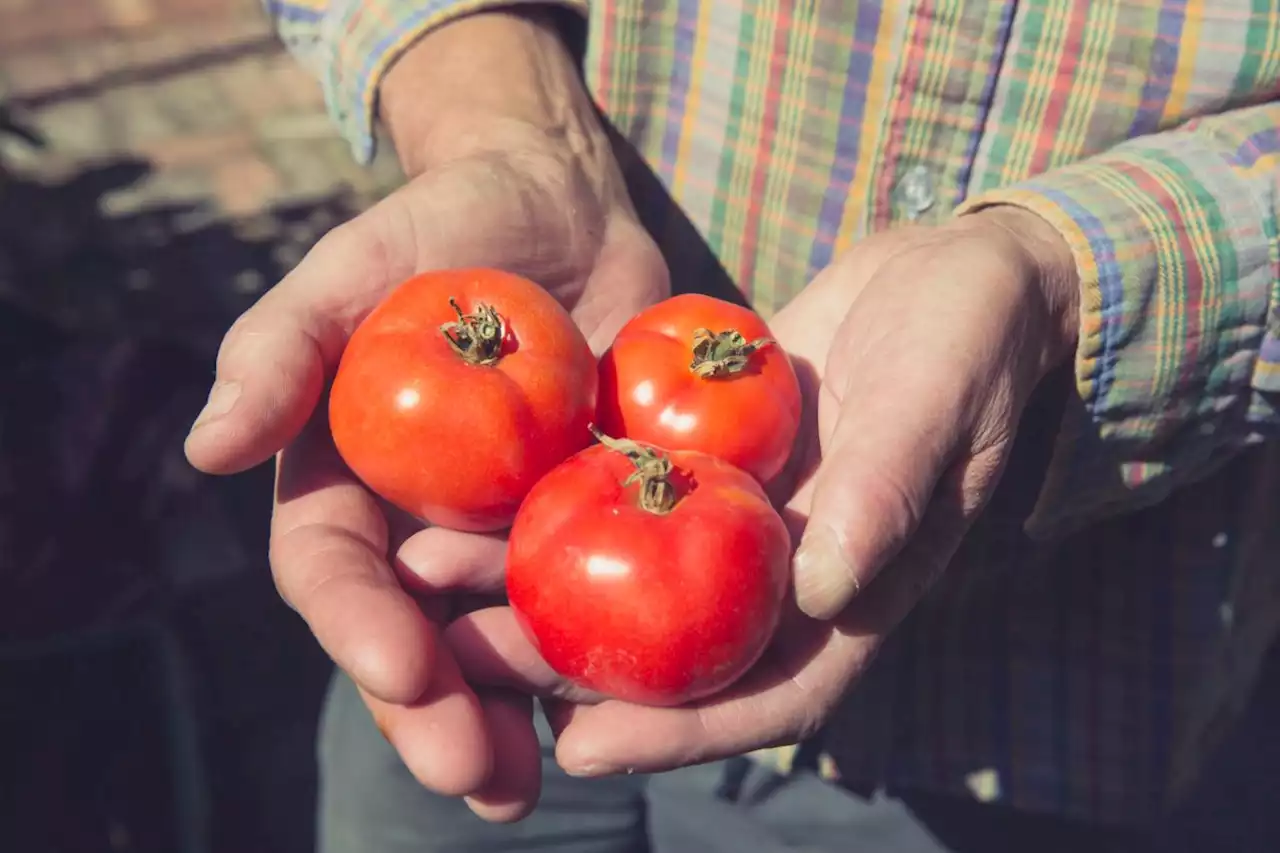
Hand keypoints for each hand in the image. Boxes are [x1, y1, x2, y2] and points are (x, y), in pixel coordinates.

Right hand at [183, 10, 666, 821]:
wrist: (563, 214)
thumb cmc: (444, 229)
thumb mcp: (357, 269)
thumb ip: (280, 348)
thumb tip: (203, 451)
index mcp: (351, 488)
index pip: (336, 576)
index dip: (360, 629)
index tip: (401, 671)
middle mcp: (423, 531)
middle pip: (419, 640)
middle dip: (442, 715)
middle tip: (481, 780)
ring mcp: (510, 535)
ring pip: (505, 643)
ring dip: (524, 712)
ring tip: (550, 773)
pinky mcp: (594, 520)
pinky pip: (601, 593)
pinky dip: (613, 652)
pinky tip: (641, 704)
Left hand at [441, 207, 1078, 784]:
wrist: (951, 270)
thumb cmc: (973, 339)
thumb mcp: (939, 400)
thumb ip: (888, 490)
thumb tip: (823, 588)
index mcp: (852, 592)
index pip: (767, 695)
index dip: (678, 735)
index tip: (581, 748)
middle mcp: (784, 569)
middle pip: (673, 646)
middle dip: (571, 665)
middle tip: (465, 661)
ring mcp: (740, 511)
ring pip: (631, 567)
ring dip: (538, 576)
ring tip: (432, 571)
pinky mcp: (707, 449)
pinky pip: (625, 484)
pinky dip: (560, 493)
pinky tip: (480, 487)